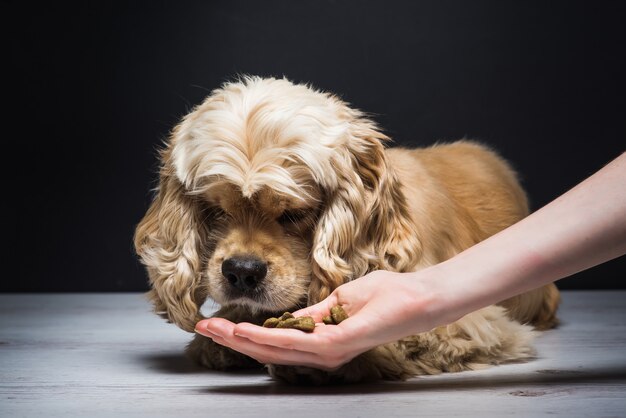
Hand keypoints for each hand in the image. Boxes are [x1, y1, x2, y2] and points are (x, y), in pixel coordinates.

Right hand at [195, 269, 446, 369]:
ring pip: (276, 348)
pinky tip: (246, 331)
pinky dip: (267, 337)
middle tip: (203, 327)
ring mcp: (329, 349)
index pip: (277, 341)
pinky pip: (296, 341)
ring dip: (242, 339)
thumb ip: (315, 313)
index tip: (219, 323)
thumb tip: (290, 318)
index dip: (246, 335)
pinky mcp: (339, 342)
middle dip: (234, 339)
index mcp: (322, 340)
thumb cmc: (386, 296)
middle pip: (269, 349)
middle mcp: (322, 351)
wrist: (417, 298)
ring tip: (216, 328)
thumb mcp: (341, 300)